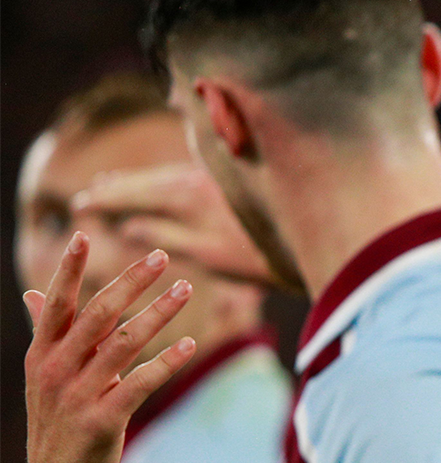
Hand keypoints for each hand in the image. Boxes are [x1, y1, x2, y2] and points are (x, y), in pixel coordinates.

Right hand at [24, 235, 195, 462]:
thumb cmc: (60, 421)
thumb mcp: (46, 377)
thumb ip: (48, 334)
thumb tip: (36, 293)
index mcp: (42, 354)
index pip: (58, 302)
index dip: (71, 268)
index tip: (85, 232)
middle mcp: (55, 369)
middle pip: (98, 314)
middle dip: (131, 282)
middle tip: (161, 256)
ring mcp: (78, 394)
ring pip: (125, 343)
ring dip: (160, 313)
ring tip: (186, 289)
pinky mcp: (103, 418)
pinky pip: (142, 382)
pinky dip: (167, 360)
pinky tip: (189, 344)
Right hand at [73, 164, 276, 286]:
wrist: (309, 244)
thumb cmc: (257, 259)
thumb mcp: (206, 255)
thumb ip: (165, 236)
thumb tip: (128, 226)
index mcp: (187, 196)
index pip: (134, 192)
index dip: (106, 198)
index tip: (81, 205)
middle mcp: (198, 177)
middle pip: (147, 179)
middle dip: (117, 187)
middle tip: (88, 195)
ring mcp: (215, 177)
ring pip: (165, 175)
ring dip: (137, 181)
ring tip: (110, 185)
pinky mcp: (229, 183)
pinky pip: (184, 177)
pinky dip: (162, 181)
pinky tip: (158, 186)